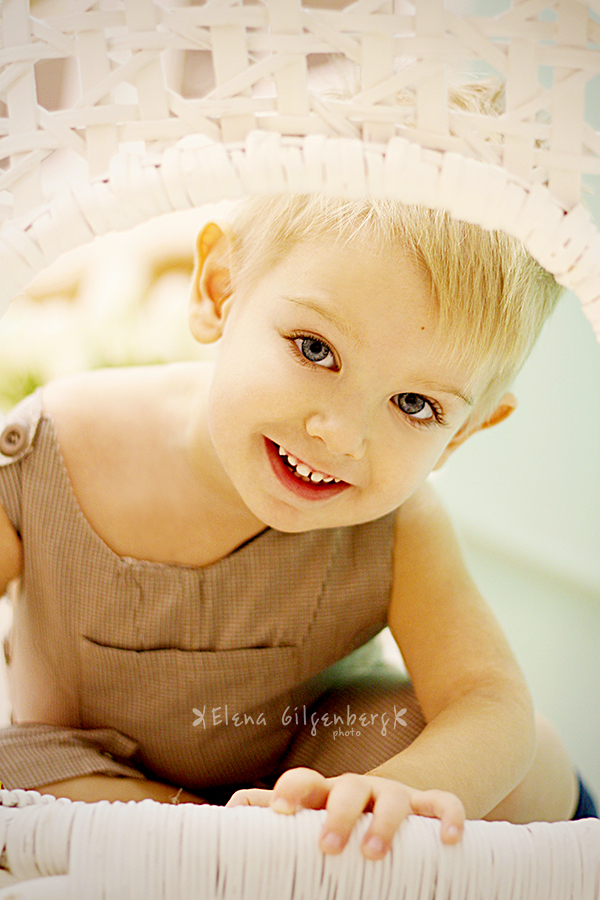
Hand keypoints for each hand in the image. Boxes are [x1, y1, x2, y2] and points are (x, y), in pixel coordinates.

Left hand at [226, 767, 464, 858]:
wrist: (397, 793)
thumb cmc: (339, 812)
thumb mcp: (309, 811)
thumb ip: (270, 811)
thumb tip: (228, 811)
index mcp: (324, 792)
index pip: (304, 781)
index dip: (292, 791)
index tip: (281, 811)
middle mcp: (359, 788)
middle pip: (348, 788)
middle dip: (337, 815)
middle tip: (326, 847)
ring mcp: (395, 794)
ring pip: (392, 798)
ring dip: (383, 824)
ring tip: (374, 855)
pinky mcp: (426, 805)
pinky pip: (442, 804)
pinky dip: (449, 817)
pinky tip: (450, 840)